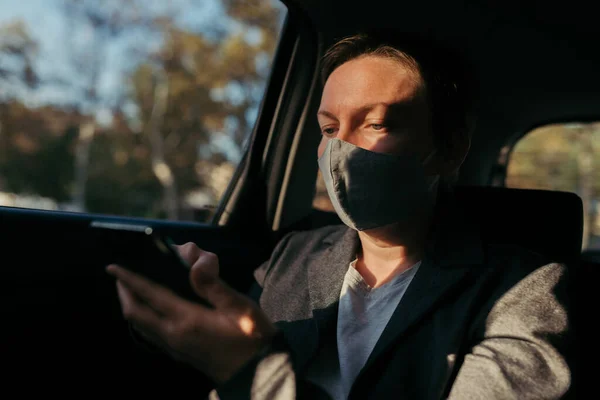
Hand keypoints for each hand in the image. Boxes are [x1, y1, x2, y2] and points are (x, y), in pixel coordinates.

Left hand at [106, 243, 277, 383]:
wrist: (258, 373)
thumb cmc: (253, 337)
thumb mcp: (240, 307)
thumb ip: (214, 285)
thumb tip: (193, 261)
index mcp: (186, 319)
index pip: (149, 295)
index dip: (129, 279)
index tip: (112, 267)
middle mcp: (173, 335)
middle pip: (135, 313)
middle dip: (124, 292)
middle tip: (120, 276)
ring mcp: (175, 348)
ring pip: (140, 326)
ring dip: (131, 306)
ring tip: (131, 290)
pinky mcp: (180, 355)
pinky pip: (150, 335)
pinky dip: (142, 319)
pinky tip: (150, 313)